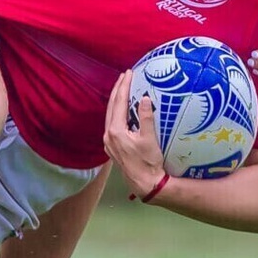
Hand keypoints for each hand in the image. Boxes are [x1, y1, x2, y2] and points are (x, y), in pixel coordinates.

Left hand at [102, 69, 165, 196]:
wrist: (144, 183)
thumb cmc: (148, 162)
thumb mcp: (149, 139)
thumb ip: (146, 117)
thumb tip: (145, 98)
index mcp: (116, 131)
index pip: (119, 103)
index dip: (124, 86)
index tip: (129, 73)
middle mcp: (108, 134)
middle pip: (111, 106)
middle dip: (118, 90)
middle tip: (125, 76)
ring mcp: (108, 141)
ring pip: (110, 115)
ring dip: (116, 100)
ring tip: (123, 88)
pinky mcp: (112, 146)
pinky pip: (112, 123)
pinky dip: (116, 112)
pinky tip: (122, 109)